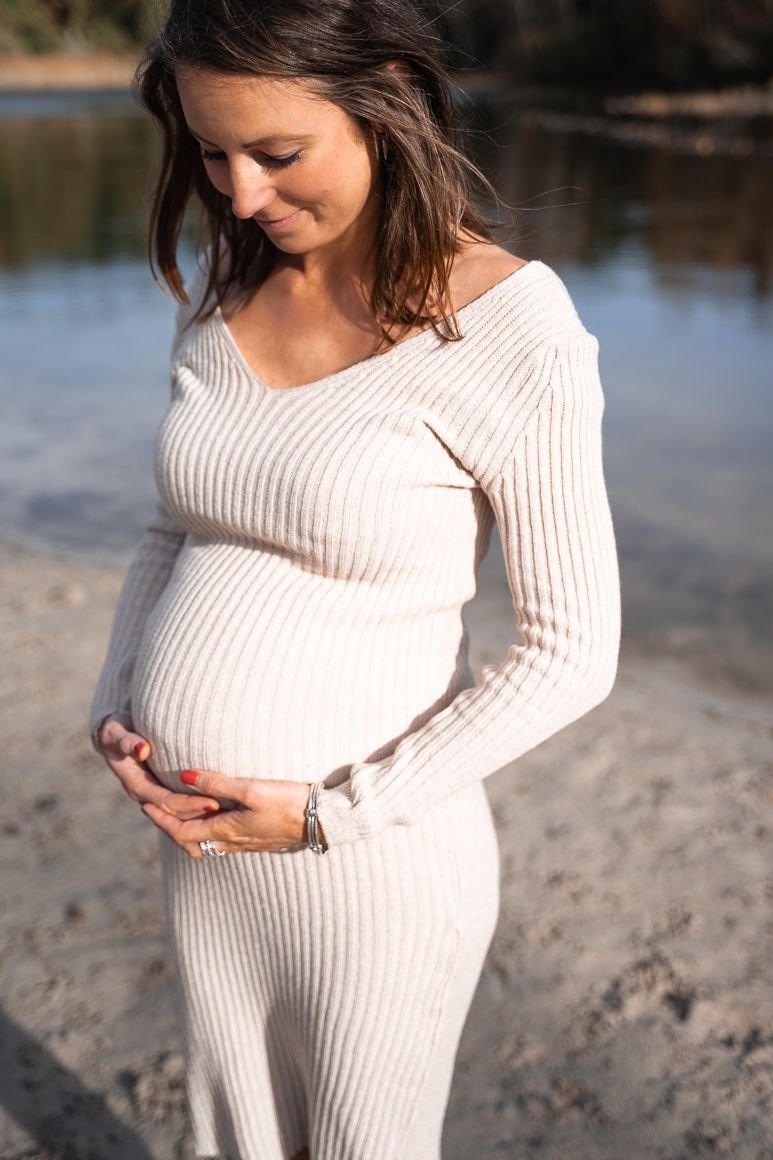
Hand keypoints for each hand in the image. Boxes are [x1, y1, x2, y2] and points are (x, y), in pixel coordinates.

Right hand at [96, 716, 221, 820]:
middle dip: (198, 811)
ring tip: (225, 810)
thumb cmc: (116, 730)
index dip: (188, 803)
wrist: (111, 733)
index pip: (166, 801)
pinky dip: (196, 805)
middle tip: (225, 807)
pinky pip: (180, 803)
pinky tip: (218, 802)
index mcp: (135, 784)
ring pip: (177, 813)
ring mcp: (153, 792)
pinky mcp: (160, 788)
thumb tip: (141, 750)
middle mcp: (145, 793)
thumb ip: (127, 741)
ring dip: (199, 813)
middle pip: (175, 812)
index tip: (212, 801)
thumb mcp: (116, 732)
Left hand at [138, 768, 319, 858]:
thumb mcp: (251, 789)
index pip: (182, 830)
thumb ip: (216, 783)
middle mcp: (232, 841)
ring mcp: (245, 843)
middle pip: (190, 842)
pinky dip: (207, 830)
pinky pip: (222, 840)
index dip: (161, 819)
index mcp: (225, 830)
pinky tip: (213, 819)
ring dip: (188, 830)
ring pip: (206, 843)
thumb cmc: (288, 803)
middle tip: (156, 810)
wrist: (321, 821)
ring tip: (180, 814)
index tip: (145, 805)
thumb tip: (184, 777)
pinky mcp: (257, 840)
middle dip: (170, 827)